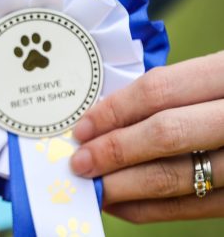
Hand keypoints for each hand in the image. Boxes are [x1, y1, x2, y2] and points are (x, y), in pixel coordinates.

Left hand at [70, 51, 223, 222]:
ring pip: (177, 176)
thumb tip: (105, 121)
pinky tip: (122, 206)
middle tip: (78, 163)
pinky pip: (194, 208)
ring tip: (94, 188)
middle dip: (113, 152)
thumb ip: (172, 94)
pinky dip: (151, 210)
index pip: (159, 90)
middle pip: (165, 134)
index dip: (113, 111)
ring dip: (125, 187)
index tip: (81, 129)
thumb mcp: (214, 78)